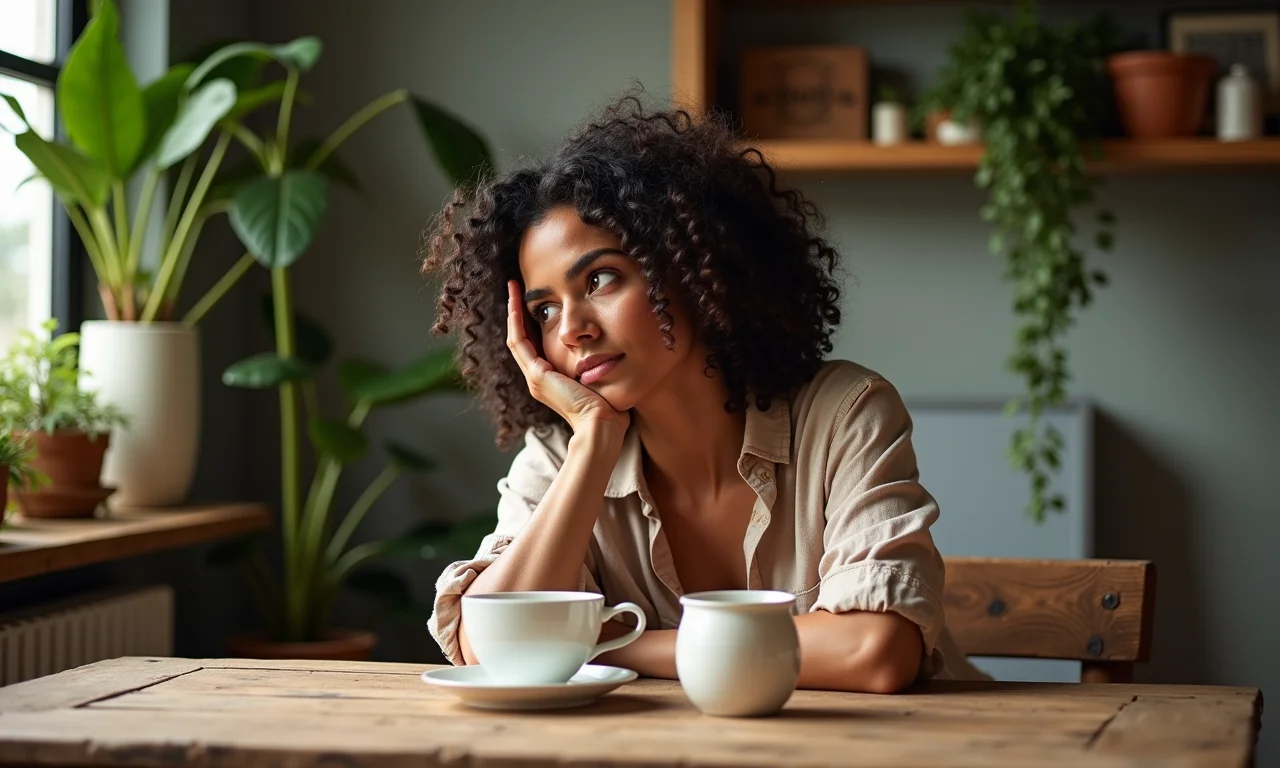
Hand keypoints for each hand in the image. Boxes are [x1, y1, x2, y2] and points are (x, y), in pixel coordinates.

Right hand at [506, 280, 630, 440]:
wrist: (602, 424)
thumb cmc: (608, 407)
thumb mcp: (599, 378)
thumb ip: (597, 364)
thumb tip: (610, 349)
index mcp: (550, 380)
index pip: (534, 345)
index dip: (531, 322)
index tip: (534, 301)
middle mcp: (538, 379)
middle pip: (521, 339)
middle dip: (518, 313)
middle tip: (516, 288)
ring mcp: (534, 378)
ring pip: (516, 337)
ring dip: (513, 312)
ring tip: (513, 289)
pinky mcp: (536, 375)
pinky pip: (519, 341)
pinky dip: (516, 320)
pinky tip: (516, 302)